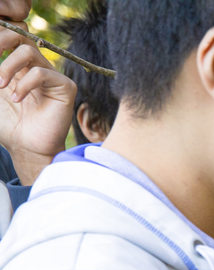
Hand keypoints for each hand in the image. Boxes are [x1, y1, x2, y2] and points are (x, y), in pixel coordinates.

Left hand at [0, 35, 75, 184]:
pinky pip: (42, 73)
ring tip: (0, 85)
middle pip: (19, 34)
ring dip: (7, 65)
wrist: (25, 147)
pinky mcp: (64, 87)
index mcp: (16, 65)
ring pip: (28, 50)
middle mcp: (34, 66)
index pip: (9, 36)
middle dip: (0, 40)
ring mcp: (50, 75)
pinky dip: (25, 85)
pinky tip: (17, 99)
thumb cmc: (8, 124)